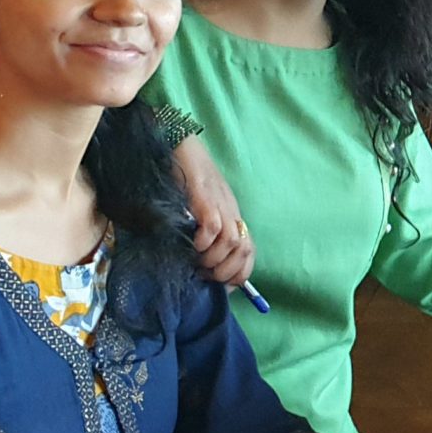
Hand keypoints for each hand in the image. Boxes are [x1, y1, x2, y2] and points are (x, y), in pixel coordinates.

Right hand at [177, 134, 255, 286]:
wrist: (181, 146)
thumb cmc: (188, 178)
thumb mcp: (202, 205)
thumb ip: (206, 228)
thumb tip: (200, 262)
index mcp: (233, 216)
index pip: (250, 251)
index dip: (241, 273)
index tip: (223, 286)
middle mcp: (231, 212)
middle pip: (245, 250)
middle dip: (227, 272)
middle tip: (206, 277)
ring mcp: (220, 204)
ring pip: (233, 242)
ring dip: (215, 259)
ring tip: (198, 263)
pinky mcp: (205, 197)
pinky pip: (213, 226)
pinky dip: (205, 241)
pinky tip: (193, 244)